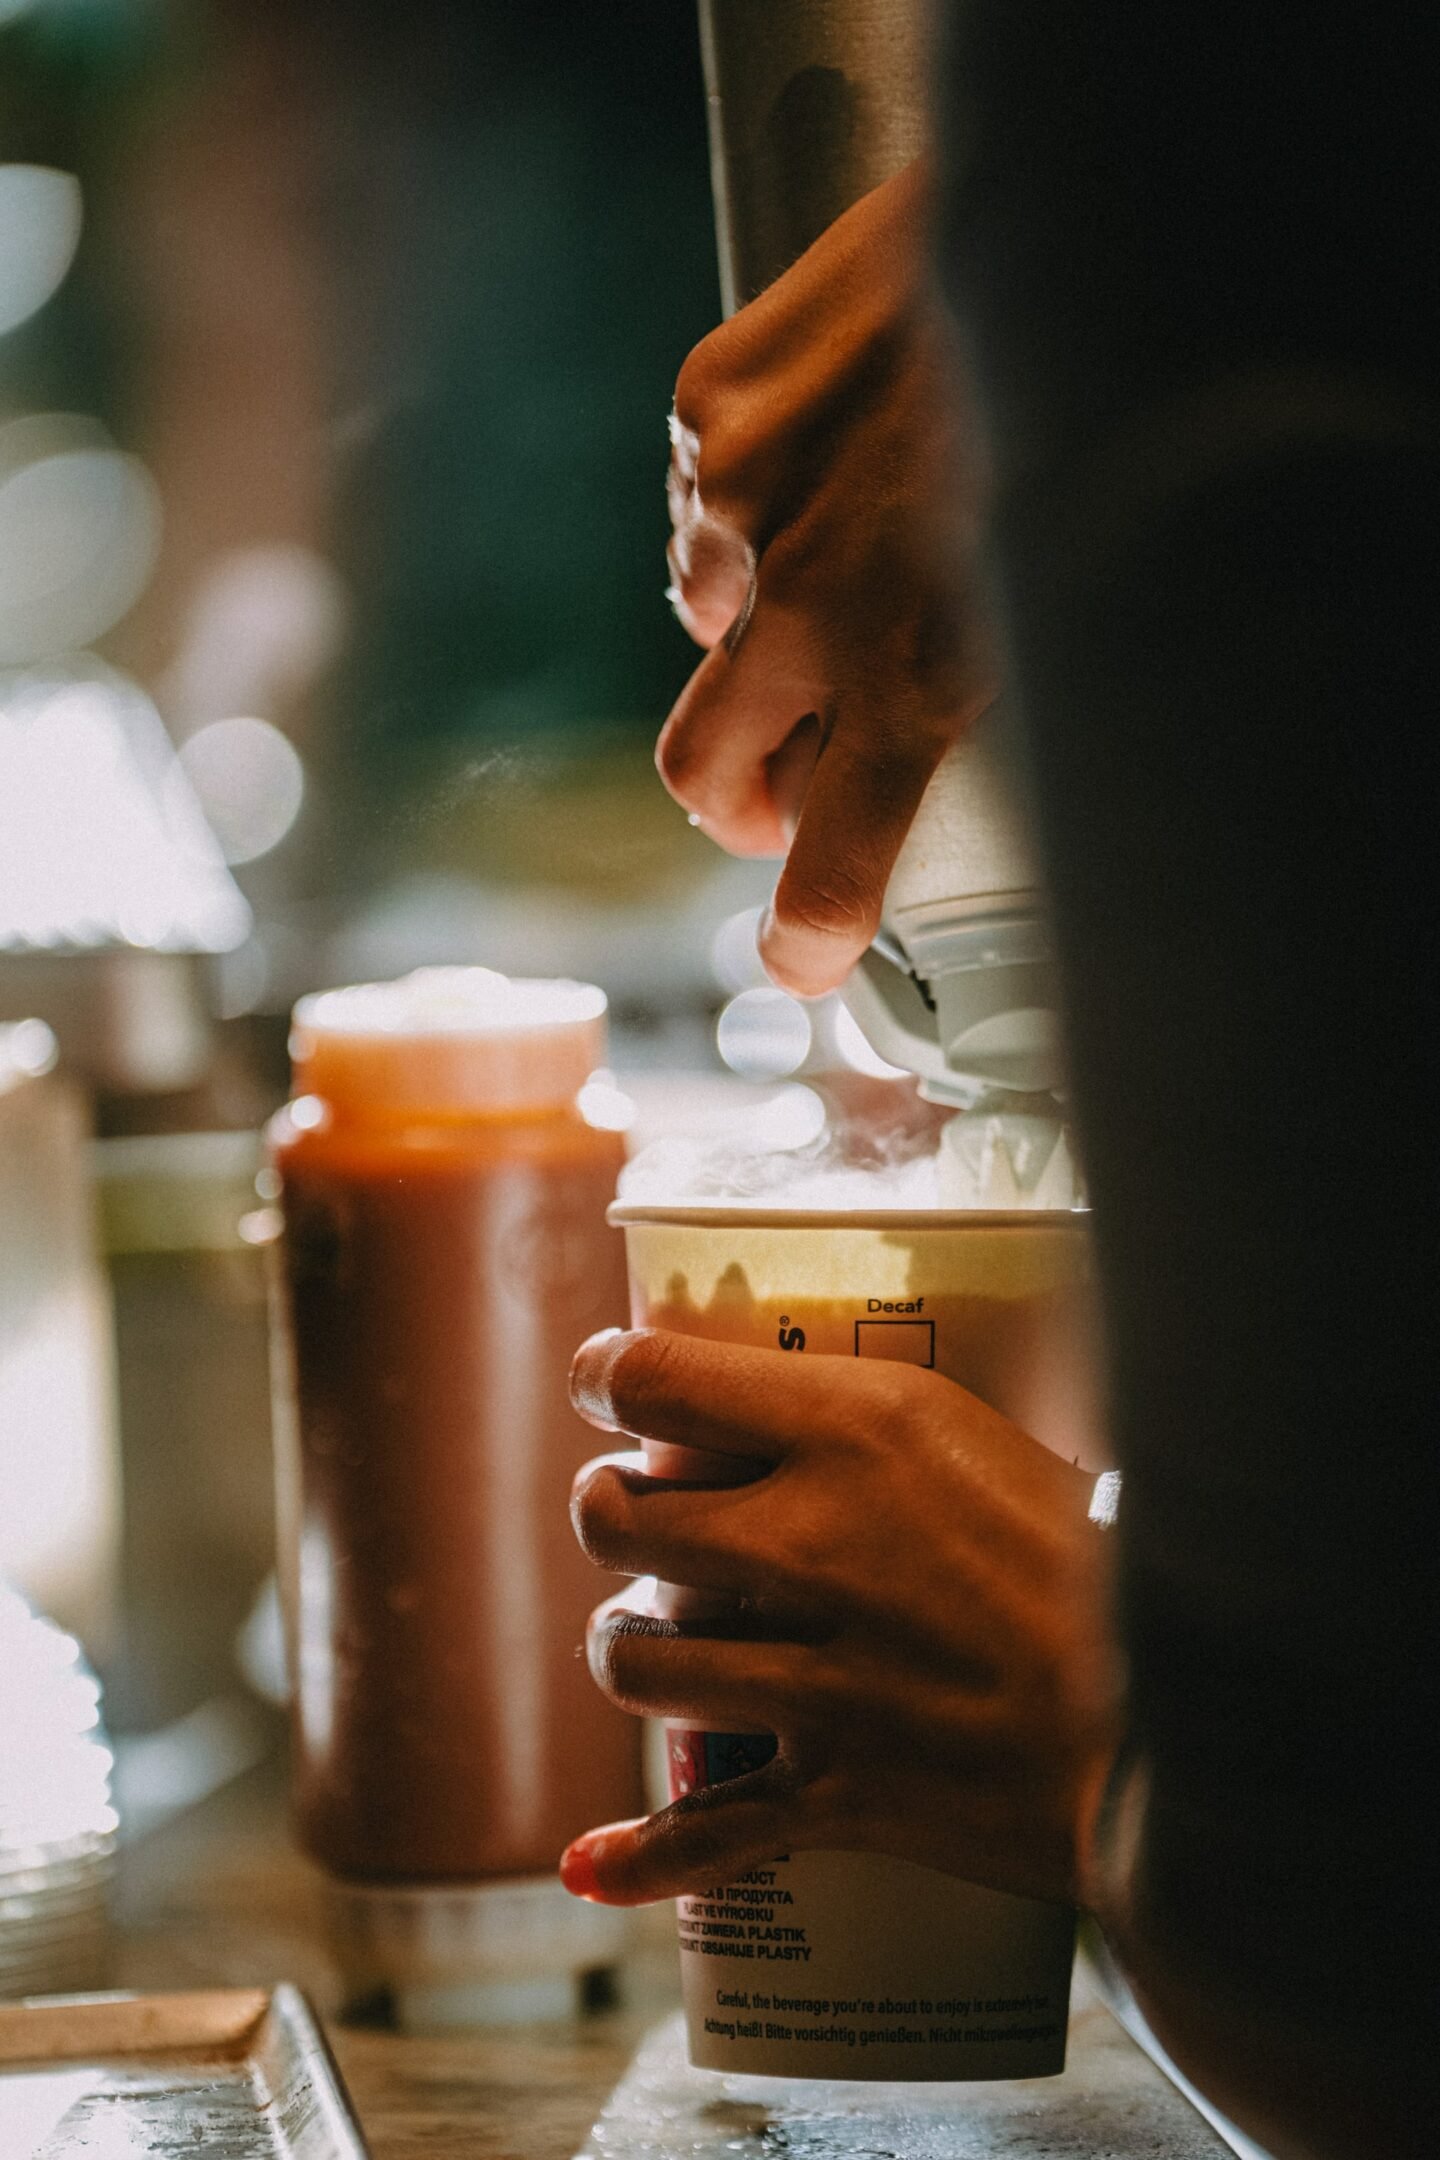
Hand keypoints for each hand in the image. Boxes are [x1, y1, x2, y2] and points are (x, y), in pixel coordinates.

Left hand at [562, 1327, 1119, 1908]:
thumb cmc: (1108, 1558)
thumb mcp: (995, 1439)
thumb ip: (889, 1427)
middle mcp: (811, 1545)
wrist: (1186, 1718)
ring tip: (643, 1634)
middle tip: (630, 1508)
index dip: (604, 1378)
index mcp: (855, 1433)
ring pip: (633, 1660)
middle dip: (605, 1508)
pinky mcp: (839, 1788)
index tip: (602, 1387)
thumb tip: (811, 1405)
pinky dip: (640, 1859)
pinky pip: (707, 1833)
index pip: (659, 1378)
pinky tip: (588, 1865)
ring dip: (623, 1646)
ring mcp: (816, 1676)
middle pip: (617, 1517)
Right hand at [661, 161, 997, 996]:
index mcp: (917, 679)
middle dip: (736, 802)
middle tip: (781, 788)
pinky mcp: (712, 410)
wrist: (1070, 228)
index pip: (832, 863)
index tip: (797, 960)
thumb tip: (902, 768)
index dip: (806, 933)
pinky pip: (697, 499)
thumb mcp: (1063, 601)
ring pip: (701, 622)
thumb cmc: (1087, 420)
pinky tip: (822, 447)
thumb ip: (962, 701)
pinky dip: (743, 498)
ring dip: (756, 616)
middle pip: (703, 773)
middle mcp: (810, 612)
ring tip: (848, 538)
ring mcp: (742, 513)